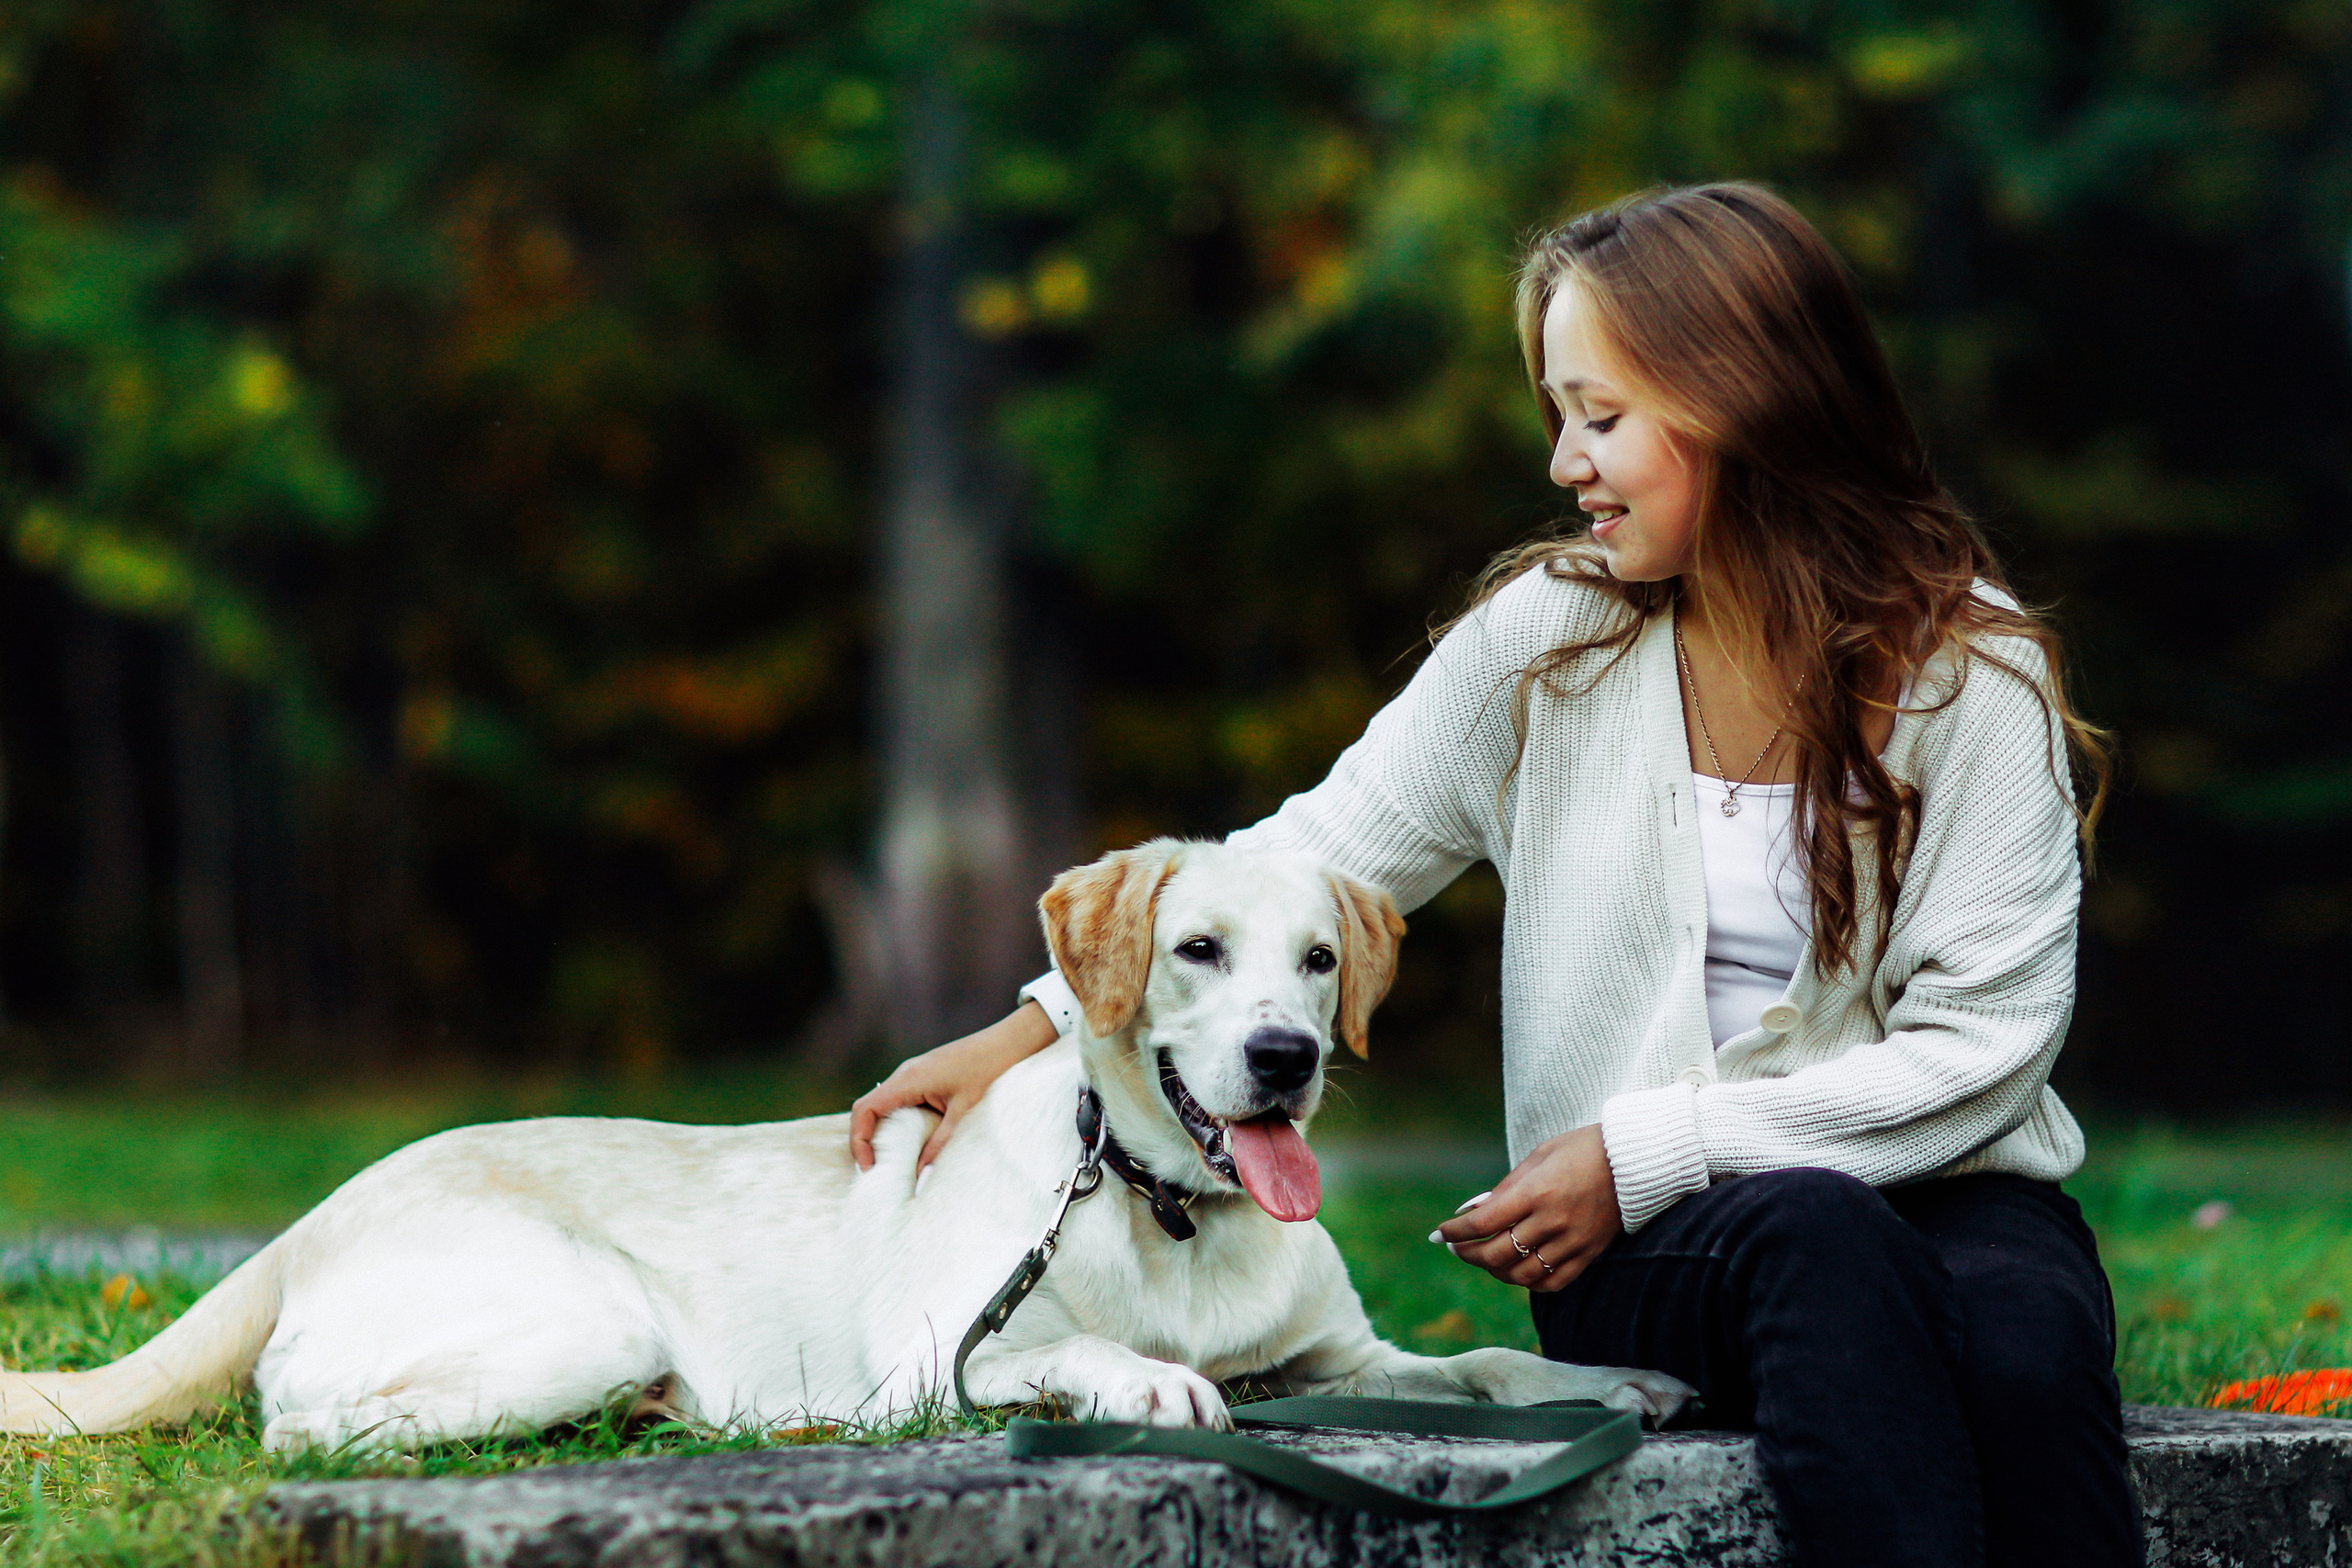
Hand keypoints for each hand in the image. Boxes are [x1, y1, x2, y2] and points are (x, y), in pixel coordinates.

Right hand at [849, 1002, 1058, 1170]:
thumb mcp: (964, 1112)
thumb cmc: (990, 1070)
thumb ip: (940, 1144)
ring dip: (882, 1132)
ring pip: (883, 1104)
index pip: (865, 1109)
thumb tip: (920, 1177)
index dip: (859, 1140)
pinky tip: (911, 1141)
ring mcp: (913, 1073)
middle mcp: (905, 1073)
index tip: (869, 1167)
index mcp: (909, 1079)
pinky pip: (900, 1100)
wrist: (1010, 1042)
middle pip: (868, 1108)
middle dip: (867, 1140)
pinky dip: (898, 1122)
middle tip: (878, 1171)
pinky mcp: (924, 1075)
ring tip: (892, 1161)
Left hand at [1432, 1124, 1622, 1292]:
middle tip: (1456, 1249)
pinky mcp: (1589, 1254)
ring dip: (1496, 1271)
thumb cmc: (1582, 1149)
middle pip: (1497, 1254)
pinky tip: (1517, 1272)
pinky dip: (1529, 1283)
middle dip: (1468, 1255)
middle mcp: (1552, 1221)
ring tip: (1485, 1260)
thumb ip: (1505, 1187)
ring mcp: (1572, 1241)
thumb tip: (1472, 1211)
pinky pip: (1553, 1282)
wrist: (1634, 1159)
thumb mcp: (1539, 1156)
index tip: (1439, 1234)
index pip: (1482, 1223)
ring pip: (1522, 1275)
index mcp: (1535, 1192)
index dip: (1454, 1232)